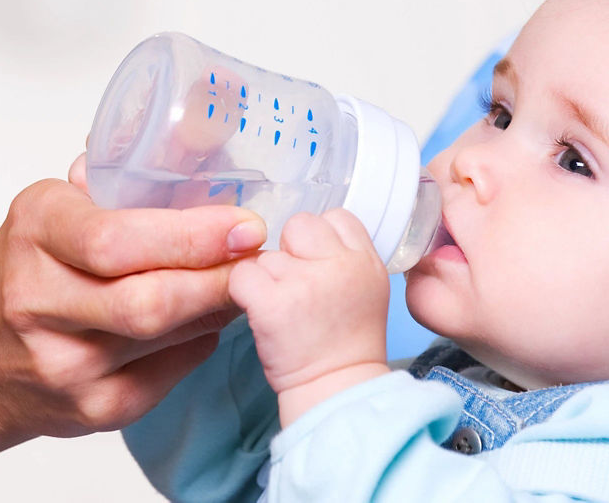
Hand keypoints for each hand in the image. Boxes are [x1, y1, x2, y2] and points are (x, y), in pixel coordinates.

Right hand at [0, 158, 266, 440]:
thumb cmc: (21, 269)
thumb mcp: (53, 209)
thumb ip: (118, 184)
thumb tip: (205, 142)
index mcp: (34, 234)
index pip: (114, 241)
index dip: (191, 235)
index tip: (244, 224)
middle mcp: (39, 303)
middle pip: (149, 301)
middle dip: (218, 277)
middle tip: (260, 255)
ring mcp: (64, 365)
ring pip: (167, 337)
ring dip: (218, 306)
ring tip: (245, 278)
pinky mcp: (92, 411)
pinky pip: (171, 373)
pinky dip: (201, 340)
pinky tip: (208, 318)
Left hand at [228, 209, 389, 424]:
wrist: (335, 389)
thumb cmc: (345, 343)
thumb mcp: (367, 288)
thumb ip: (344, 256)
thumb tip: (308, 236)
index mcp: (366, 260)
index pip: (336, 218)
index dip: (319, 240)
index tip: (316, 266)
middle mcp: (339, 265)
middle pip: (299, 225)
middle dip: (290, 251)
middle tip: (295, 288)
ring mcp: (304, 282)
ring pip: (267, 256)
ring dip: (267, 279)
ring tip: (284, 311)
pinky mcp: (271, 303)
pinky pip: (242, 276)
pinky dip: (244, 294)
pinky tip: (261, 313)